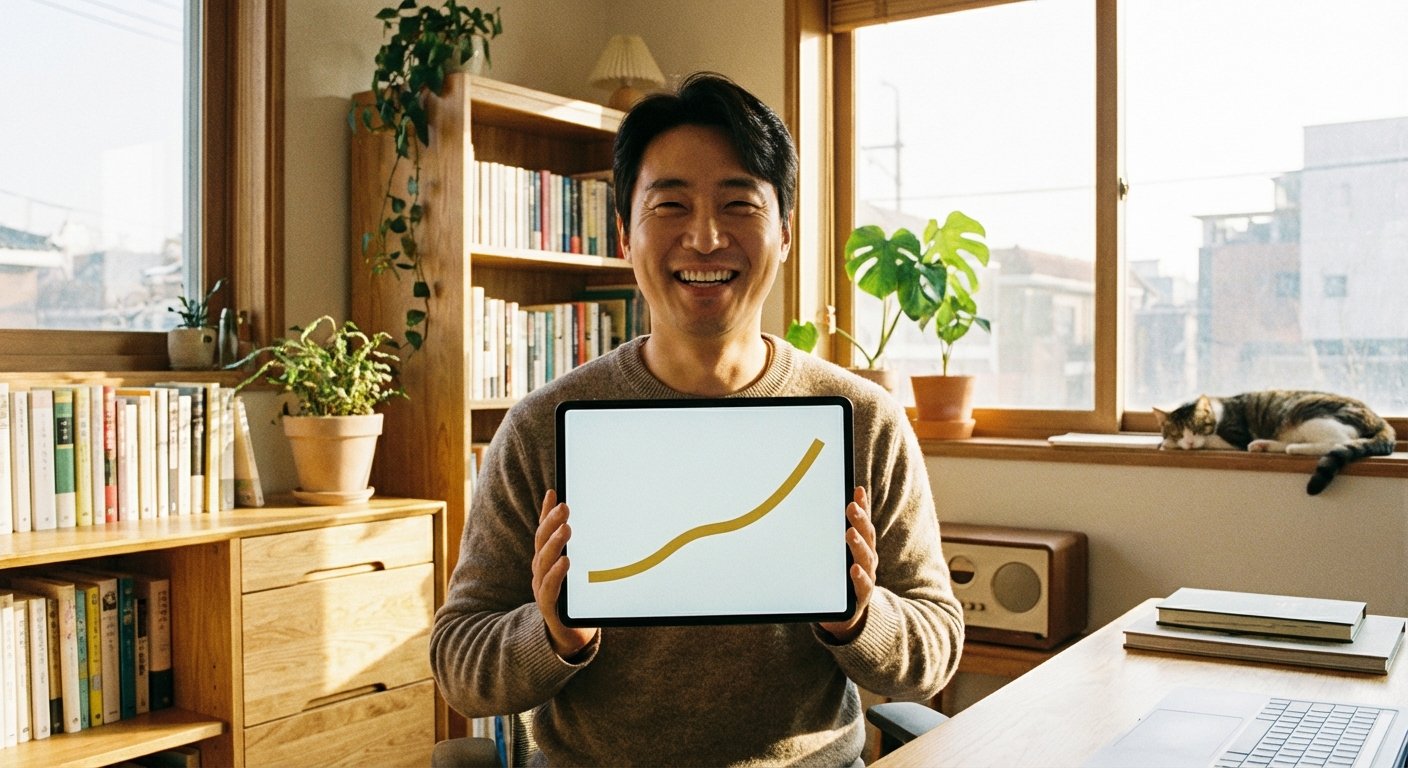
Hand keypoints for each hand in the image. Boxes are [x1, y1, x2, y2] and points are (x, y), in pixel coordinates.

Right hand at [532, 490, 597, 658]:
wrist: (572, 635)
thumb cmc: (580, 599)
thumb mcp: (586, 571)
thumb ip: (589, 551)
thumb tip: (609, 522)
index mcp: (548, 560)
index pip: (545, 532)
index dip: (546, 512)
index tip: (554, 492)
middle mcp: (541, 571)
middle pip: (542, 542)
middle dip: (552, 522)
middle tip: (565, 507)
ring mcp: (541, 588)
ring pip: (543, 562)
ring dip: (554, 544)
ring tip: (566, 529)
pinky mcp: (548, 607)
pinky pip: (548, 589)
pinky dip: (556, 574)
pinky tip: (565, 562)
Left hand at [818, 486, 876, 642]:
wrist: (844, 615)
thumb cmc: (836, 579)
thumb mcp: (832, 556)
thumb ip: (827, 537)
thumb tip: (806, 507)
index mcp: (861, 545)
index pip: (863, 522)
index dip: (863, 506)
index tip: (857, 490)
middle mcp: (867, 558)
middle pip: (866, 536)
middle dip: (859, 520)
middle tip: (851, 506)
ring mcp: (867, 576)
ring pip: (866, 557)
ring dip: (858, 544)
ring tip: (850, 532)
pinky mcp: (862, 596)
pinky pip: (863, 585)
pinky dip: (859, 576)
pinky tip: (854, 568)